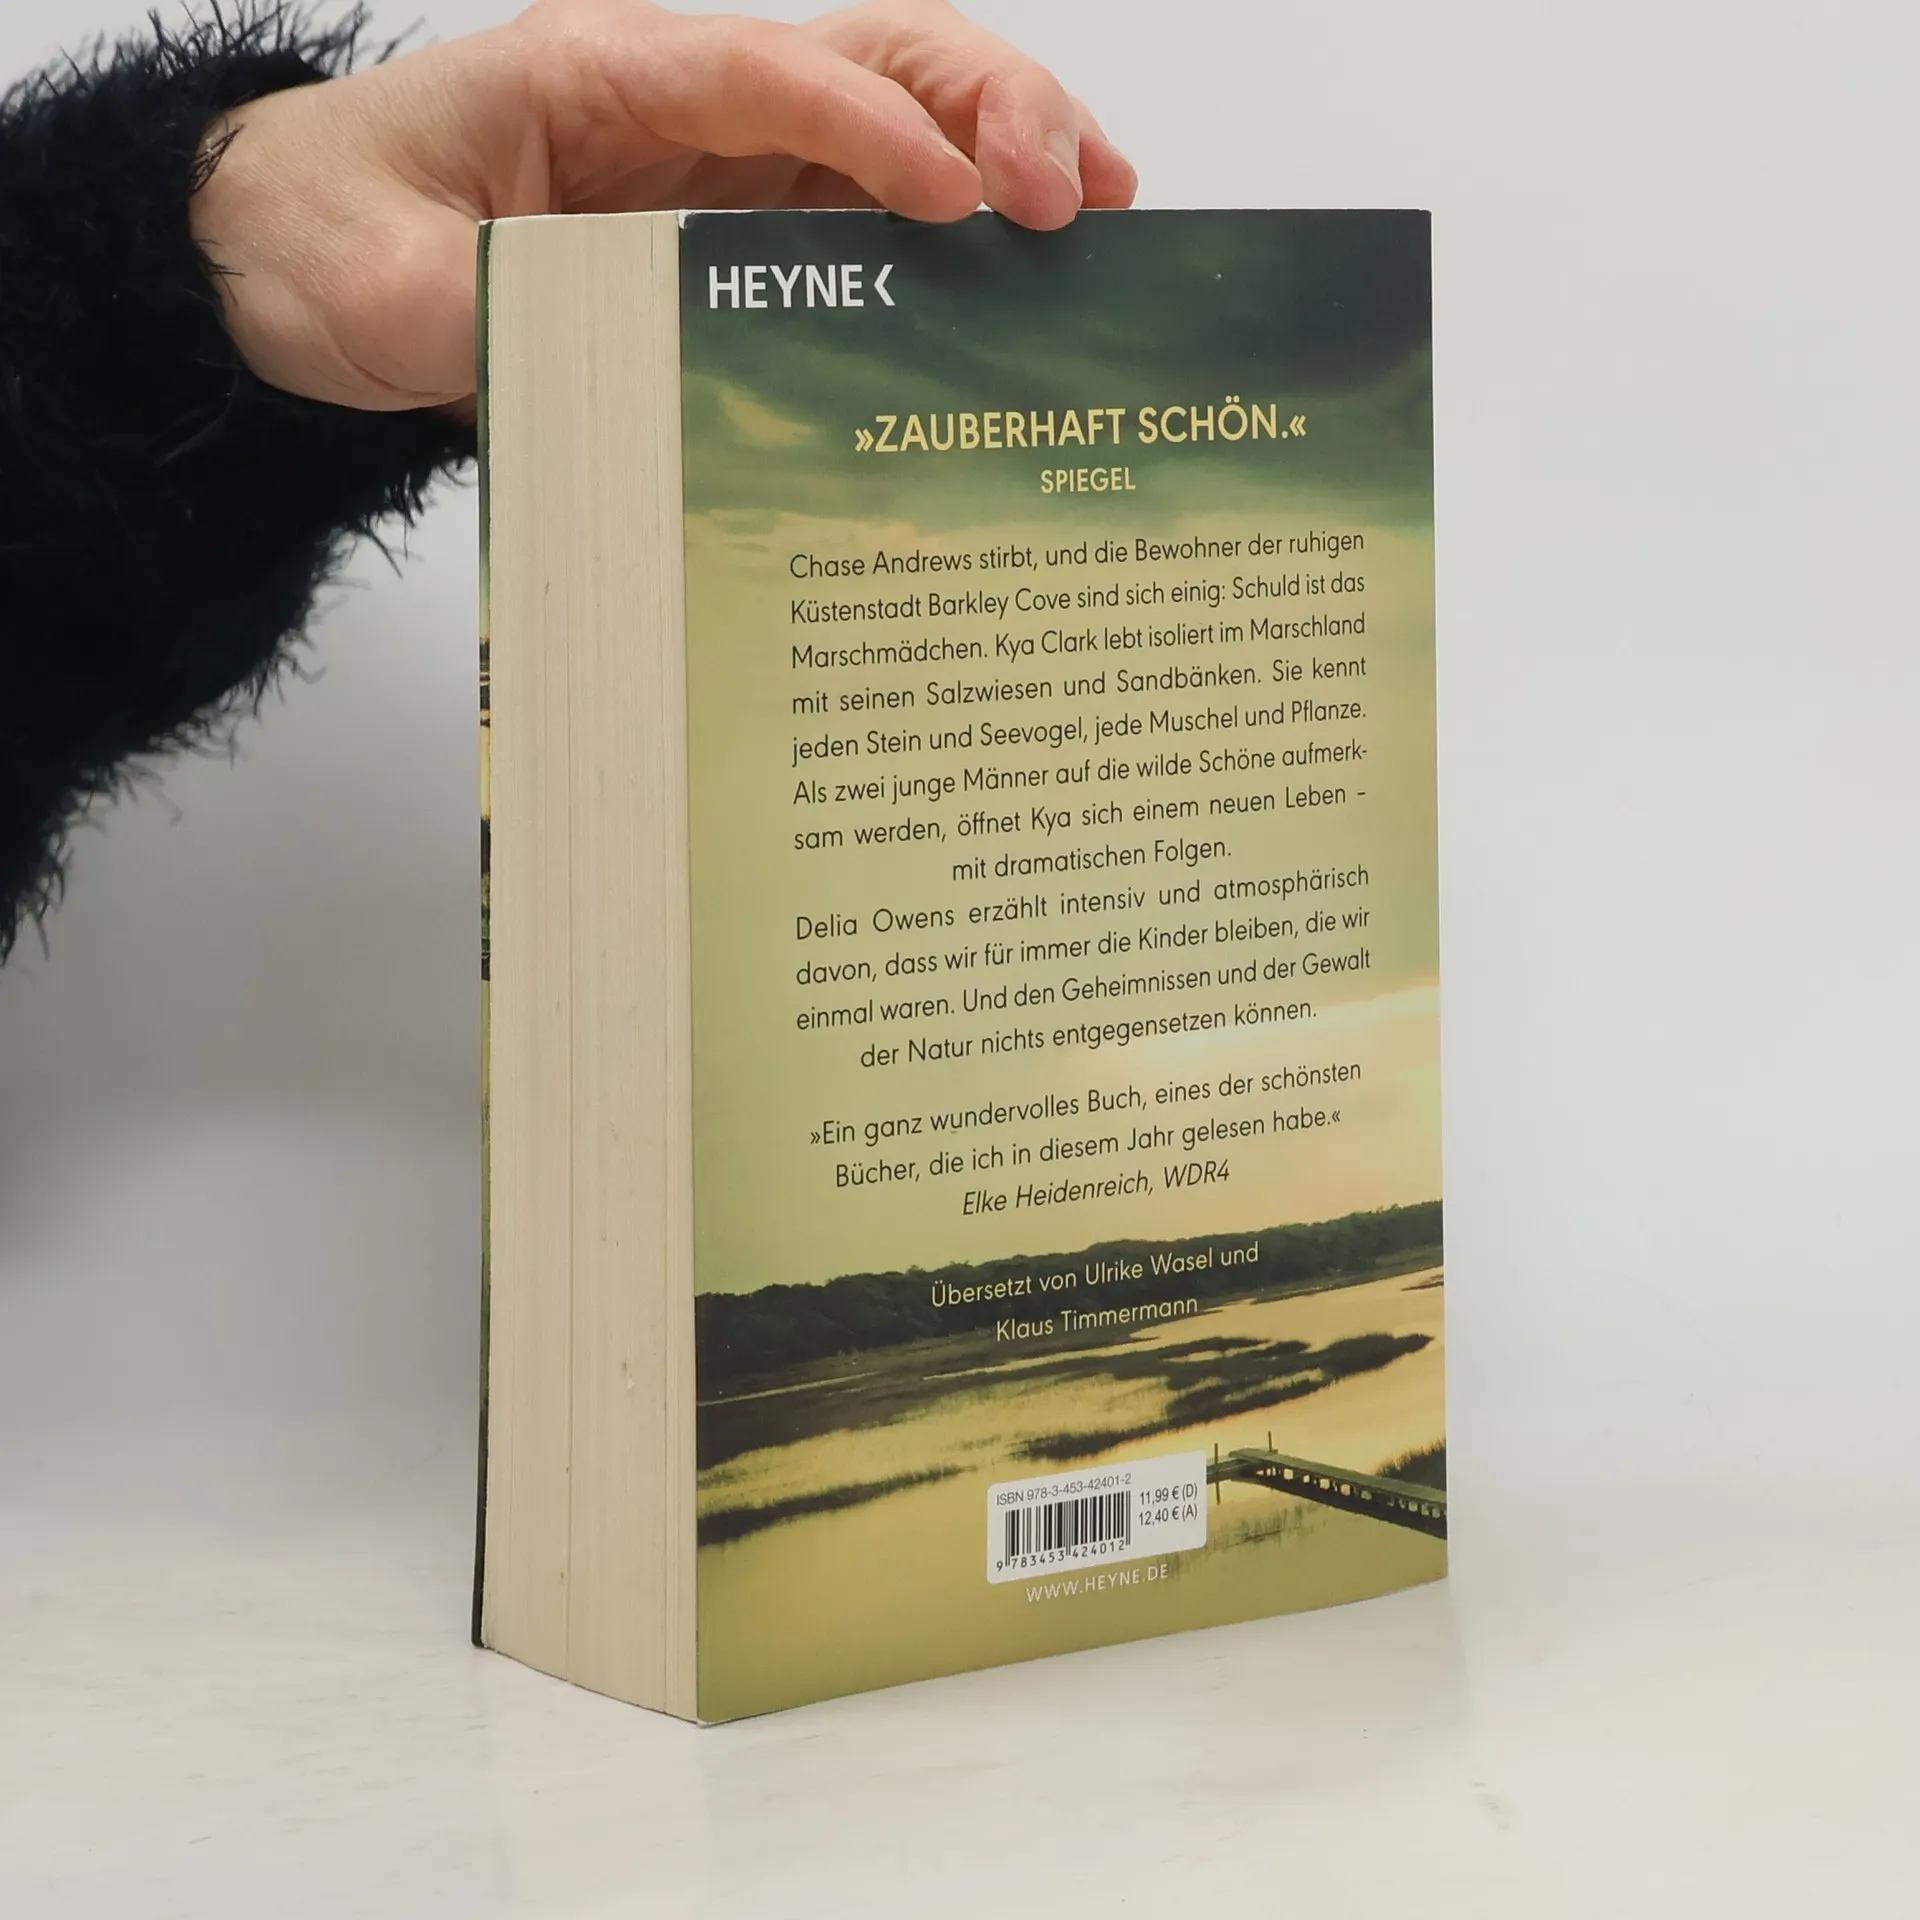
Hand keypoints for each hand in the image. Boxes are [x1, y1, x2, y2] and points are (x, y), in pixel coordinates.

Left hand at [189, 0, 1136, 411]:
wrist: (289, 254)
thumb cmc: (328, 231)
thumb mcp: (377, 280)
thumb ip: (480, 309)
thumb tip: (609, 357)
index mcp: (602, 76)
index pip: (772, 73)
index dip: (878, 128)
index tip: (961, 203)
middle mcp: (685, 102)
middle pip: (876, 59)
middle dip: (993, 110)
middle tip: (1074, 198)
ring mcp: (721, 164)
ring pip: (900, 123)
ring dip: (1010, 156)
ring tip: (1100, 219)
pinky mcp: (735, 230)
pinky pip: (868, 215)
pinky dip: (957, 234)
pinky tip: (1018, 276)